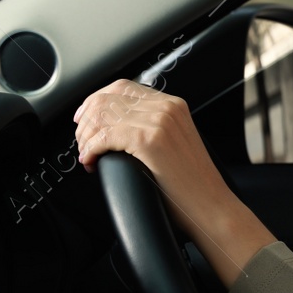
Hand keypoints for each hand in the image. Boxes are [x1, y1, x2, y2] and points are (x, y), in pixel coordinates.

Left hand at [71, 79, 273, 283]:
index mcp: (173, 105)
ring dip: (85, 137)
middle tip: (82, 141)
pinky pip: (104, 136)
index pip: (123, 87)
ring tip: (87, 154)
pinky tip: (90, 161)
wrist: (211, 205)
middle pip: (107, 99)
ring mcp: (159, 121)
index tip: (84, 118)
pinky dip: (90, 149)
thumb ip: (152, 127)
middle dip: (86, 121)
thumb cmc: (193, 185)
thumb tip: (116, 127)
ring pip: (102, 116)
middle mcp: (166, 107)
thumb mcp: (175, 144)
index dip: (96, 100)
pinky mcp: (149, 140)